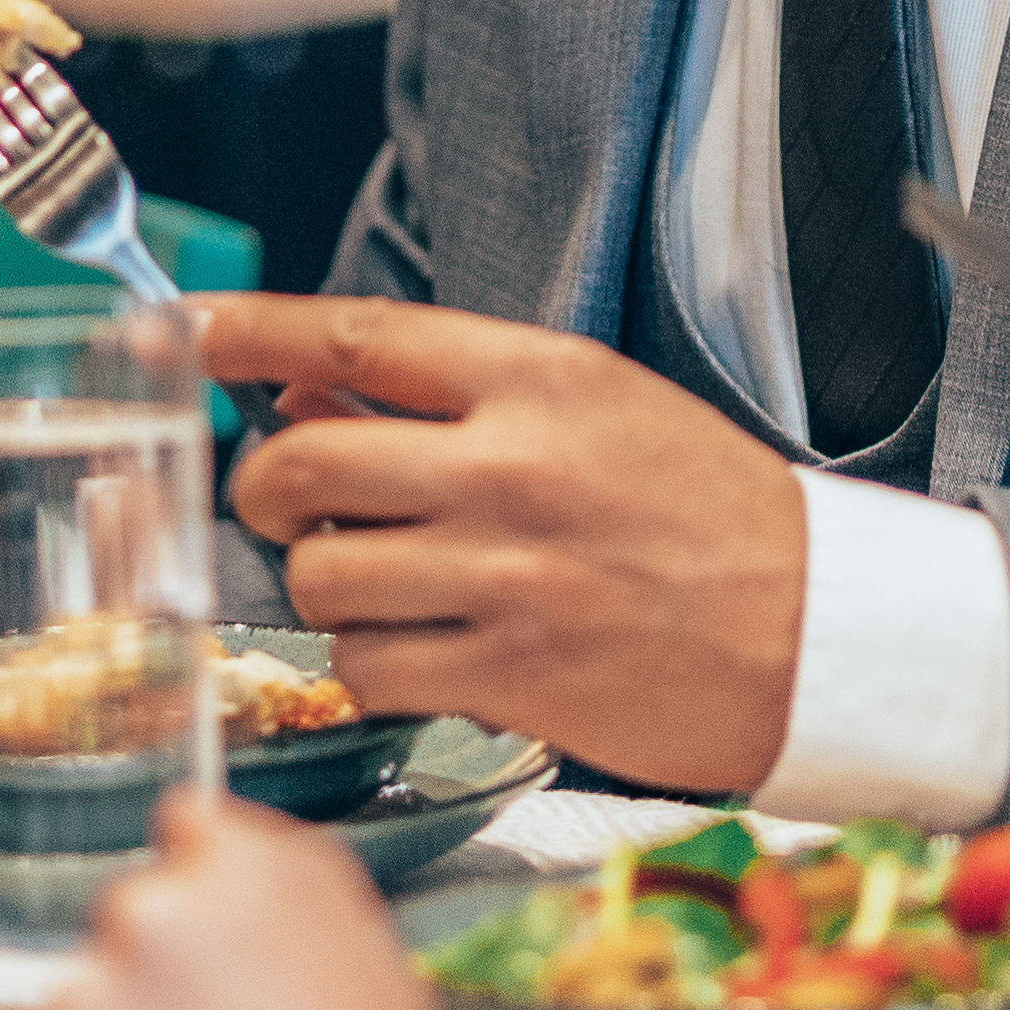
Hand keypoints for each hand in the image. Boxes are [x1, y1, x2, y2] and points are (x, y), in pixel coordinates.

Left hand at [209, 295, 808, 794]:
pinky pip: (368, 668)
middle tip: (285, 504)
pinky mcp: (510, 677)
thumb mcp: (594, 412)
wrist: (820, 631)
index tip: (188, 333)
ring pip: (319, 577)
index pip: (351, 335)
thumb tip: (301, 392)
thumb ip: (451, 399)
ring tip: (382, 587)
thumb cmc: (708, 516)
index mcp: (537, 380)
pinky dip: (372, 666)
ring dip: (324, 587)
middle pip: (299, 464)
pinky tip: (422, 653)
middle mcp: (510, 469)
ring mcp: (505, 577)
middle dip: (264, 489)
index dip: (247, 332)